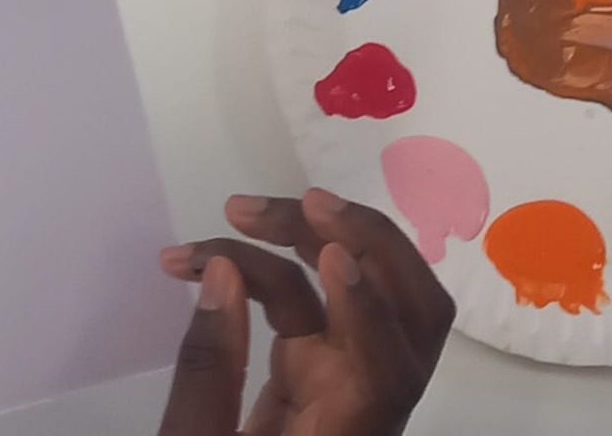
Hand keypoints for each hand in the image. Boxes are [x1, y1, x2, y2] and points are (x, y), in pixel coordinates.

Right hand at [156, 188, 452, 435]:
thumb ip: (207, 371)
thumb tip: (222, 272)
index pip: (390, 372)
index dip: (371, 308)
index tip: (329, 255)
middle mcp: (363, 409)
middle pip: (414, 313)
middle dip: (368, 241)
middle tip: (306, 201)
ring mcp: (343, 387)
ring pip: (360, 294)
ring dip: (306, 238)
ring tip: (235, 210)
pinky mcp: (313, 376)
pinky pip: (303, 307)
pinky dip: (258, 270)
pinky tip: (198, 259)